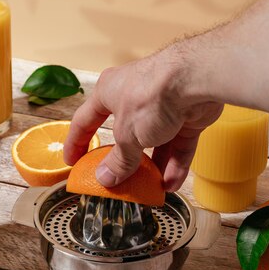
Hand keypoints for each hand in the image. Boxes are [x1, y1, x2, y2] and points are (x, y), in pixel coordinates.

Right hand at [64, 48, 222, 189]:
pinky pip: (178, 144)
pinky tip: (171, 183)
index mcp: (109, 92)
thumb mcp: (127, 135)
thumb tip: (105, 178)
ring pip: (156, 141)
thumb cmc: (150, 95)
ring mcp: (163, 104)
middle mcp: (134, 96)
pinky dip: (175, 163)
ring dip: (154, 166)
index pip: (85, 120)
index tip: (73, 162)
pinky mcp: (188, 114)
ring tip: (150, 188)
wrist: (195, 81)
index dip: (77, 142)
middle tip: (119, 182)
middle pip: (125, 133)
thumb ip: (118, 160)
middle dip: (125, 160)